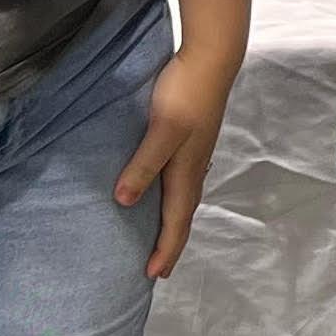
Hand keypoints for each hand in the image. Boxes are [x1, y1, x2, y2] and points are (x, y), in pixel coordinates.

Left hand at [115, 39, 240, 280]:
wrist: (212, 59)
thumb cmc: (186, 93)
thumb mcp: (162, 130)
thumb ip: (143, 164)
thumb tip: (123, 201)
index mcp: (186, 171)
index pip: (176, 221)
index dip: (166, 249)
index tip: (153, 276)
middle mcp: (193, 167)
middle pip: (182, 215)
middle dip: (171, 243)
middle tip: (159, 267)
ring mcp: (195, 152)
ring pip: (184, 198)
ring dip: (173, 221)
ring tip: (162, 236)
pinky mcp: (192, 138)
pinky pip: (182, 180)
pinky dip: (173, 197)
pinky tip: (166, 189)